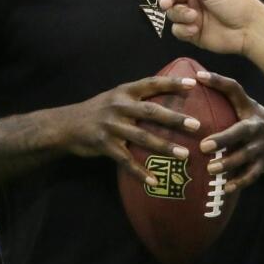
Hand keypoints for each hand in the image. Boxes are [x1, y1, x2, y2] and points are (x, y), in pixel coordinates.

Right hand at [53, 76, 200, 186]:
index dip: (172, 83)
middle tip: (196, 125)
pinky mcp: (104, 145)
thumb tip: (169, 95)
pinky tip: (154, 181)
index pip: (152, 83)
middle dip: (175, 118)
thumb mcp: (116, 96)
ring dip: (164, 146)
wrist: (66, 125)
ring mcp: (111, 126)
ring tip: (184, 154)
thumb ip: (138, 96)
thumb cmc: (98, 110)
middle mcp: (119, 106)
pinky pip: (125, 160)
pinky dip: (140, 172)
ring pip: (142, 137)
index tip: (193, 83)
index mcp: (125, 92)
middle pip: (151, 111)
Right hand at [141, 0, 263, 54]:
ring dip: (179, 14)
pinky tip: (195, 29)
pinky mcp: (192, 31)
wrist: (249, 30)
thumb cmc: (237, 3)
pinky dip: (183, 29)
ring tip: (194, 18)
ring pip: (171, 12)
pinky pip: (177, 29)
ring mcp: (192, 13)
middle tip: (166, 4)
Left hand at [195, 71, 263, 193]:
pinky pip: (252, 175)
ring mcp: (262, 146)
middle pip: (242, 131)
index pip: (234, 90)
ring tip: (211, 169)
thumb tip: (196, 76)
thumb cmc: (253, 120)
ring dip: (229, 163)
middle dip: (224, 139)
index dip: (218, 81)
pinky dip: (239, 182)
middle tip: (204, 146)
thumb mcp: (245, 105)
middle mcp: (257, 126)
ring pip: (246, 156)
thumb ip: (225, 95)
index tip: (199, 77)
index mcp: (249, 108)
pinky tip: (226, 188)